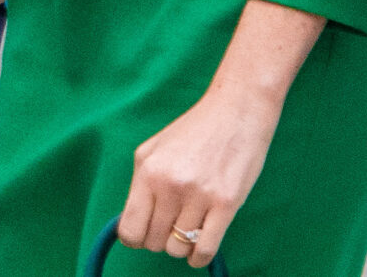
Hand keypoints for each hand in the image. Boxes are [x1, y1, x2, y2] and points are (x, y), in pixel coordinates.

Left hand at [117, 0, 325, 267]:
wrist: (238, 109)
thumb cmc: (197, 129)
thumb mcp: (156, 149)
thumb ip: (141, 185)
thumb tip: (132, 225)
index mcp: (148, 171)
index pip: (129, 230)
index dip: (136, 237)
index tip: (147, 231)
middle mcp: (169, 185)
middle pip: (154, 242)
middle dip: (161, 238)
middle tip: (173, 223)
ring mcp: (198, 195)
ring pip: (178, 248)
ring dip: (182, 245)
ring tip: (190, 226)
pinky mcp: (226, 203)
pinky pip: (204, 250)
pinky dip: (199, 257)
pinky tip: (200, 247)